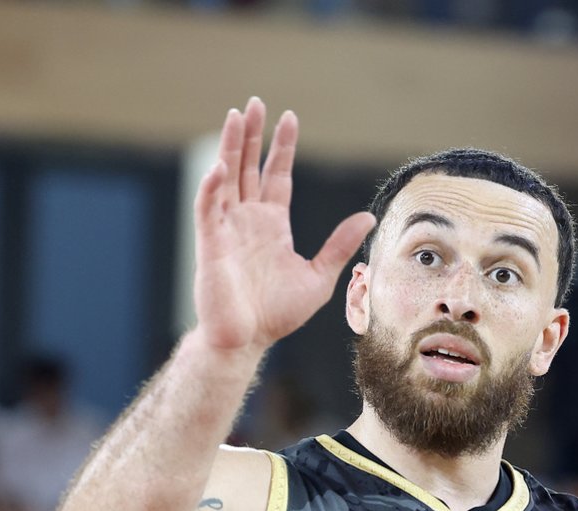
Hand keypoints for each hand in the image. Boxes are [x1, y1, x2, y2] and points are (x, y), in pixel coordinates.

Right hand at [192, 97, 375, 354]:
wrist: (247, 341)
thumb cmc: (277, 314)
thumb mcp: (319, 276)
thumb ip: (339, 245)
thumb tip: (368, 217)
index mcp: (272, 225)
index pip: (277, 176)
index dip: (282, 147)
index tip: (289, 118)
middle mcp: (248, 220)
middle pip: (248, 167)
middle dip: (252, 135)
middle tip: (256, 102)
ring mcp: (227, 229)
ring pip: (226, 178)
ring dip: (230, 148)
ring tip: (236, 116)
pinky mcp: (211, 244)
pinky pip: (208, 208)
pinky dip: (212, 187)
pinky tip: (220, 167)